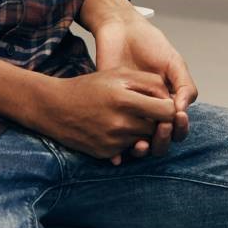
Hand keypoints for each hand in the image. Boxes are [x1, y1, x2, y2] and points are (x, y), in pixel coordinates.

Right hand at [32, 67, 176, 160]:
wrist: (56, 107)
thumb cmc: (90, 86)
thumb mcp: (118, 74)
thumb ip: (148, 82)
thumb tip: (171, 98)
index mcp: (125, 99)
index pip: (167, 112)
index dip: (169, 108)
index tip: (163, 104)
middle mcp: (120, 123)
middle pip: (158, 129)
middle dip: (157, 122)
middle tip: (148, 113)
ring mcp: (113, 141)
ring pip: (145, 141)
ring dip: (143, 132)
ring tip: (130, 118)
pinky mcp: (106, 153)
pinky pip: (129, 150)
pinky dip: (127, 141)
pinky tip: (115, 129)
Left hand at [94, 14, 197, 161]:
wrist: (120, 31)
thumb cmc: (150, 44)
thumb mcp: (172, 62)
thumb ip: (184, 85)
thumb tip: (183, 111)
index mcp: (168, 101)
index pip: (178, 126)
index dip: (180, 127)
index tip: (178, 118)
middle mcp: (151, 111)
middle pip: (161, 139)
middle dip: (163, 140)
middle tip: (161, 130)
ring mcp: (131, 113)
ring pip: (139, 143)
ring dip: (142, 149)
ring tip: (139, 144)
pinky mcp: (112, 113)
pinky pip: (115, 139)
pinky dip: (118, 153)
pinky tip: (118, 155)